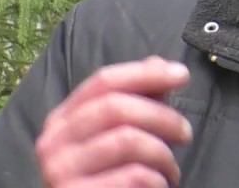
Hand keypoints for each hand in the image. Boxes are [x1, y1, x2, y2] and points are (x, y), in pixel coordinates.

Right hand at [35, 56, 192, 187]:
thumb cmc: (111, 177)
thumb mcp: (121, 133)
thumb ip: (138, 99)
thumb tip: (157, 62)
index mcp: (63, 119)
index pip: (103, 81)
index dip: (145, 74)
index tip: (182, 75)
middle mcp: (53, 142)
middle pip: (115, 107)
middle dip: (162, 116)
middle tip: (185, 134)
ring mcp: (60, 171)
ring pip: (126, 141)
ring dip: (162, 154)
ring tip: (171, 169)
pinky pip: (133, 175)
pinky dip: (157, 178)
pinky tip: (160, 185)